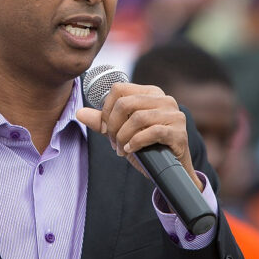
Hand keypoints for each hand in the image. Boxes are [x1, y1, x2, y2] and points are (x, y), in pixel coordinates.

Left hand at [77, 82, 202, 191]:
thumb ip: (102, 122)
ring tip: (121, 149)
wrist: (169, 169)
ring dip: (124, 136)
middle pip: (126, 103)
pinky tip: (130, 150)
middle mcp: (164, 99)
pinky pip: (152, 132)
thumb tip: (79, 113)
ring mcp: (174, 114)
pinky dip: (136, 142)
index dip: (106, 110)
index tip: (105, 128)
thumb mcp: (121, 131)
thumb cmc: (145, 146)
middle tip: (113, 142)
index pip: (118, 89)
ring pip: (138, 118)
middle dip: (113, 126)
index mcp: (149, 93)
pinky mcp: (179, 132)